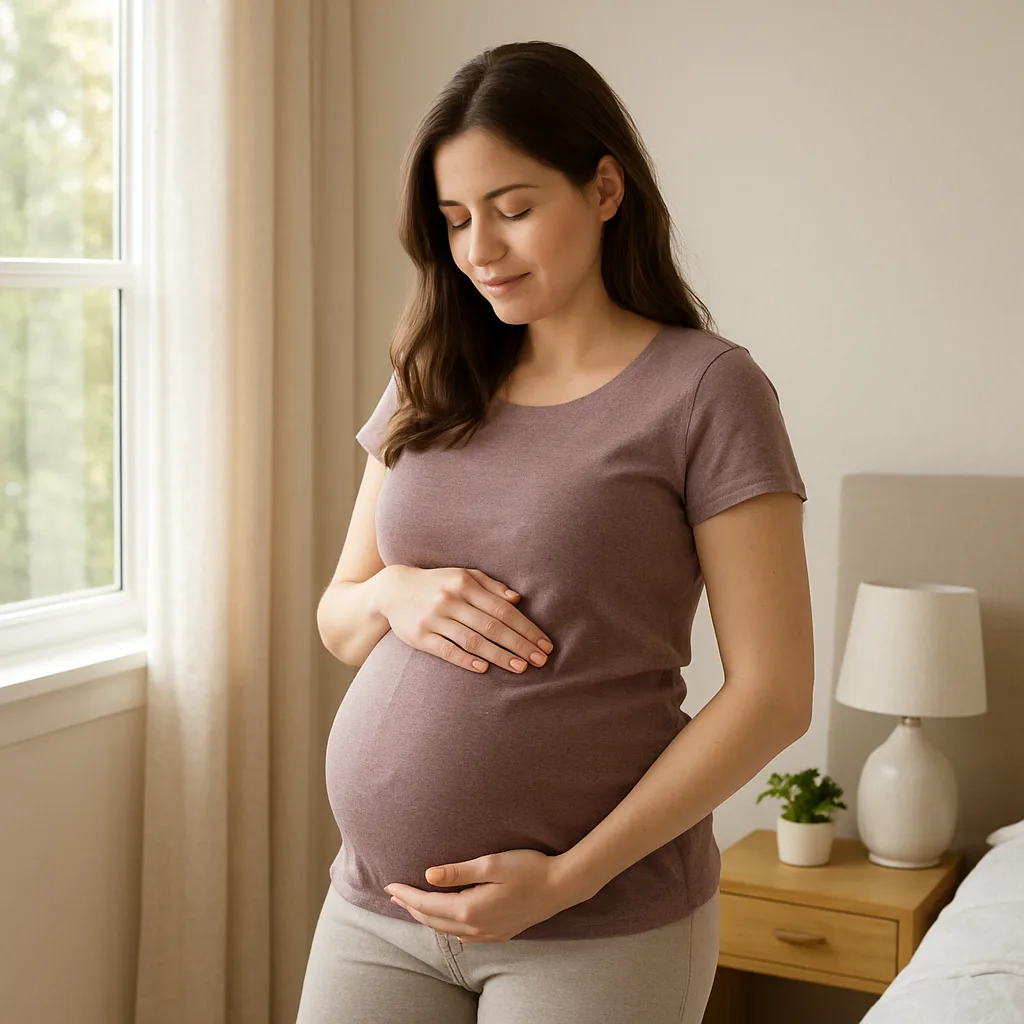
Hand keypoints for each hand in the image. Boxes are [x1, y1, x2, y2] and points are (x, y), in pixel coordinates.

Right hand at [379, 566, 553, 675]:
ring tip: (521, 668)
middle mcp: (451, 600)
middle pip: (492, 626)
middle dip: (519, 644)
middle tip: (541, 660)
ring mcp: (434, 619)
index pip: (503, 609)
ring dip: (499, 655)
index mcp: (465, 583)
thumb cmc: (437, 584)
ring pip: (472, 640)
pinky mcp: (421, 636)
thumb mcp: (463, 576)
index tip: (545, 644)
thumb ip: (491, 586)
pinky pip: (447, 650)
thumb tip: (518, 600)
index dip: (526, 628)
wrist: (394, 590)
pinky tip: (484, 668)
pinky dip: (466, 659)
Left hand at [383, 849, 584, 941]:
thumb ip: (458, 872)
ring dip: (427, 917)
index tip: (389, 886)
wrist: (561, 887)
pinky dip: (447, 927)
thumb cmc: (528, 869)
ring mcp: (488, 933)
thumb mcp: (491, 864)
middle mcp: (475, 927)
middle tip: (393, 895)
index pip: (428, 905)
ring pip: (447, 930)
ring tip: (412, 906)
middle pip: (433, 920)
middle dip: (411, 907)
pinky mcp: (499, 933)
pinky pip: (464, 936)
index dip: (407, 895)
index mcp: (470, 909)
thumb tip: (428, 875)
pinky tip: (446, 923)